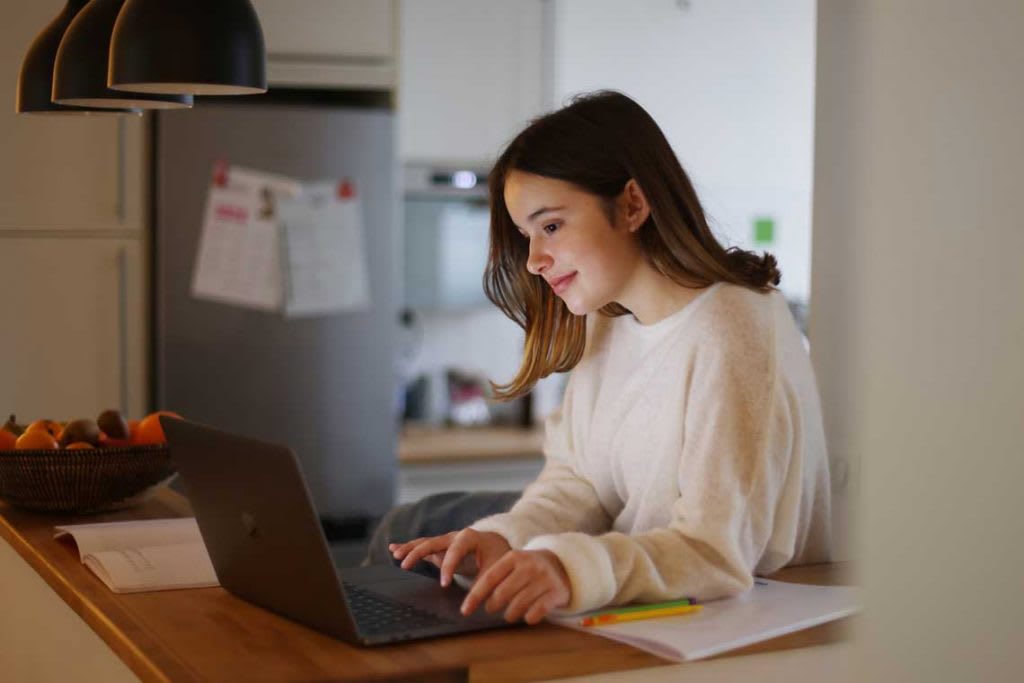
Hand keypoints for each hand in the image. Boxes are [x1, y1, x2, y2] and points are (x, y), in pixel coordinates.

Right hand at [389, 528, 510, 585]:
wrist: (497, 543)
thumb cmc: (496, 555)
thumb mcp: (495, 569)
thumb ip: (483, 587)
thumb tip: (470, 608)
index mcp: (469, 538)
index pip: (455, 551)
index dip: (449, 567)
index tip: (444, 584)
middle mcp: (454, 536)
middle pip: (433, 542)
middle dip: (418, 553)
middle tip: (405, 565)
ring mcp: (445, 541)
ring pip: (424, 543)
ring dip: (409, 549)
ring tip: (395, 554)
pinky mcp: (440, 548)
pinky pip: (423, 547)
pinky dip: (409, 548)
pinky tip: (393, 548)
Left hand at [461, 549, 570, 624]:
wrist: (562, 564)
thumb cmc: (528, 568)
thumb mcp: (512, 564)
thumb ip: (494, 577)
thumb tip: (470, 600)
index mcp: (514, 557)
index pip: (489, 578)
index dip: (475, 596)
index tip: (464, 610)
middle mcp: (529, 566)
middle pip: (501, 594)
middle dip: (492, 606)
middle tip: (491, 608)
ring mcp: (543, 579)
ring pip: (517, 606)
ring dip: (509, 614)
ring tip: (509, 614)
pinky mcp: (556, 592)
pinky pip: (536, 613)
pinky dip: (528, 618)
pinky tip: (528, 615)